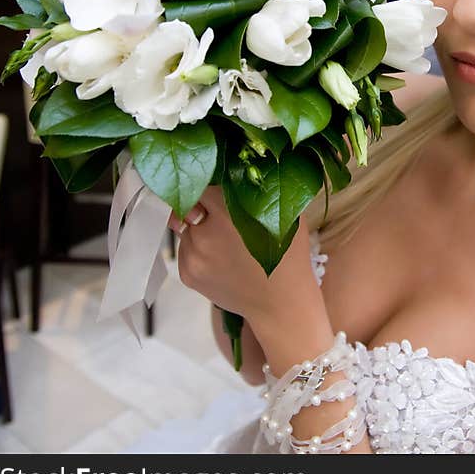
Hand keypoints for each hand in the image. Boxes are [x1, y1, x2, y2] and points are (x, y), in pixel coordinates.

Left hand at [169, 187, 330, 340]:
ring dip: (199, 228)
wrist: (282, 305)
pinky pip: (186, 249)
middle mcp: (204, 231)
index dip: (208, 183)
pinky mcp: (187, 273)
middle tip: (220, 214)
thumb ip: (260, 191)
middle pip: (187, 204)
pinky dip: (199, 249)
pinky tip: (222, 258)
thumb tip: (244, 169)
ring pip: (185, 227)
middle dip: (201, 206)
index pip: (200, 182)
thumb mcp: (285, 216)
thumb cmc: (289, 259)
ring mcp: (192, 255)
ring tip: (226, 241)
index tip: (217, 188)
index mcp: (227, 210)